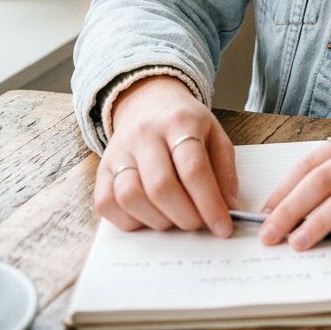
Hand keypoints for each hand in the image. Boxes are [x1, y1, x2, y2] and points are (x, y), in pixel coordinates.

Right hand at [95, 76, 237, 236]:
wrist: (148, 101)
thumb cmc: (186, 124)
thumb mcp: (215, 134)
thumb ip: (225, 169)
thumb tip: (229, 208)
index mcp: (180, 121)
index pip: (194, 168)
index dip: (210, 204)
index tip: (223, 228)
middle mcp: (145, 133)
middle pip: (161, 186)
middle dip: (184, 216)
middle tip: (198, 224)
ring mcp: (119, 150)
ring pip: (130, 196)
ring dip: (157, 220)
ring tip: (174, 219)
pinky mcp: (101, 168)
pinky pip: (106, 204)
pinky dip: (129, 220)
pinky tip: (149, 216)